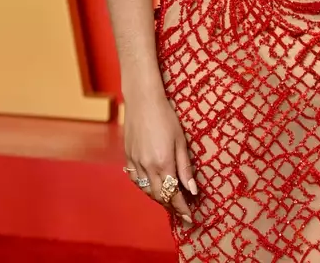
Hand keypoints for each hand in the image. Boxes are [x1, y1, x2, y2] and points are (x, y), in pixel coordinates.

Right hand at [123, 85, 198, 224]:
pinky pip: (136, 180)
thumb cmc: (167, 117)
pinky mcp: (128, 157)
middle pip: (160, 196)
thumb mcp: (182, 141)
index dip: (182, 208)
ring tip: (170, 203)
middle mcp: (147, 167)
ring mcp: (135, 163)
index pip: (173, 194)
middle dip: (172, 206)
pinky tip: (152, 188)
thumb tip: (191, 190)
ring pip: (147, 190)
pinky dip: (145, 188)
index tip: (190, 218)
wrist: (143, 101)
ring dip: (159, 199)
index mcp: (163, 163)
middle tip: (183, 213)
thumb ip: (185, 167)